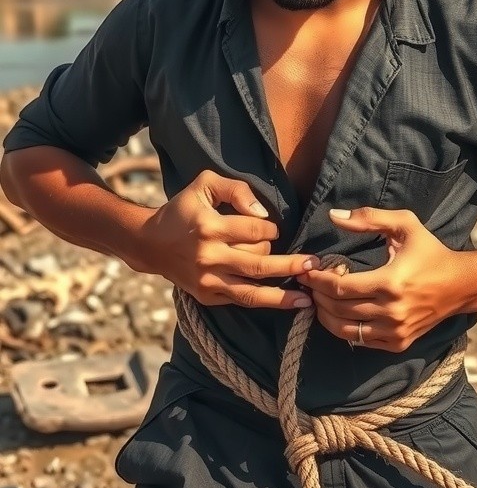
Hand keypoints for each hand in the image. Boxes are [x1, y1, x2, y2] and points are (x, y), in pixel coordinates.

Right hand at [142, 169, 318, 309]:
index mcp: (210, 227)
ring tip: (308, 297)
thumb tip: (263, 213)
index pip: (254, 231)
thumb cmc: (182, 210)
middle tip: (314, 263)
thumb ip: (236, 190)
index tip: (273, 229)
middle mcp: (209, 257)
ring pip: (253, 292)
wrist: (150, 243)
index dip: (270, 229)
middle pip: (259, 264)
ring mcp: (208, 281)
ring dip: (283, 295)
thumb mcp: (204, 185)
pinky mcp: (208, 296)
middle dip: (289, 264)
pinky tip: (288, 302)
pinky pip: (241, 301)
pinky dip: (266, 303)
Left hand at [299, 207, 473, 351]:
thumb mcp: (405, 225)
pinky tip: (340, 313)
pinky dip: (344, 329)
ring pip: (344, 330)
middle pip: (337, 309)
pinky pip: (360, 341)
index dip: (317, 280)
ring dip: (325, 315)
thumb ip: (369, 218)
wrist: (462, 285)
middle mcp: (391, 312)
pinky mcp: (399, 343)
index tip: (306, 270)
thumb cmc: (431, 252)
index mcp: (390, 283)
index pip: (339, 287)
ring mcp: (395, 332)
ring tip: (319, 299)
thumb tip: (334, 216)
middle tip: (310, 284)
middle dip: (317, 295)